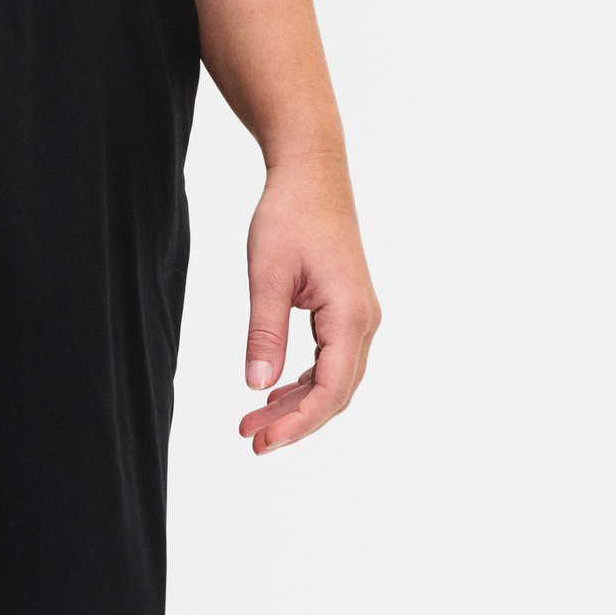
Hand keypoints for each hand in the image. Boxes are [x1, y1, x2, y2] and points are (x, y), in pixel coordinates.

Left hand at [238, 153, 380, 454]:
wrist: (311, 173)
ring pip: (333, 378)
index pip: (330, 390)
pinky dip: (304, 380)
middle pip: (335, 392)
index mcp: (350, 316)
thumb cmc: (289, 215)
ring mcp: (359, 316)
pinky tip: (275, 389)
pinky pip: (331, 358)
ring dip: (297, 403)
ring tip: (254, 420)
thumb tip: (257, 386)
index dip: (297, 423)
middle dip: (295, 421)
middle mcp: (364, 321)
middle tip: (251, 439)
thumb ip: (264, 332)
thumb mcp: (267, 274)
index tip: (261, 441)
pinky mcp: (347, 308)